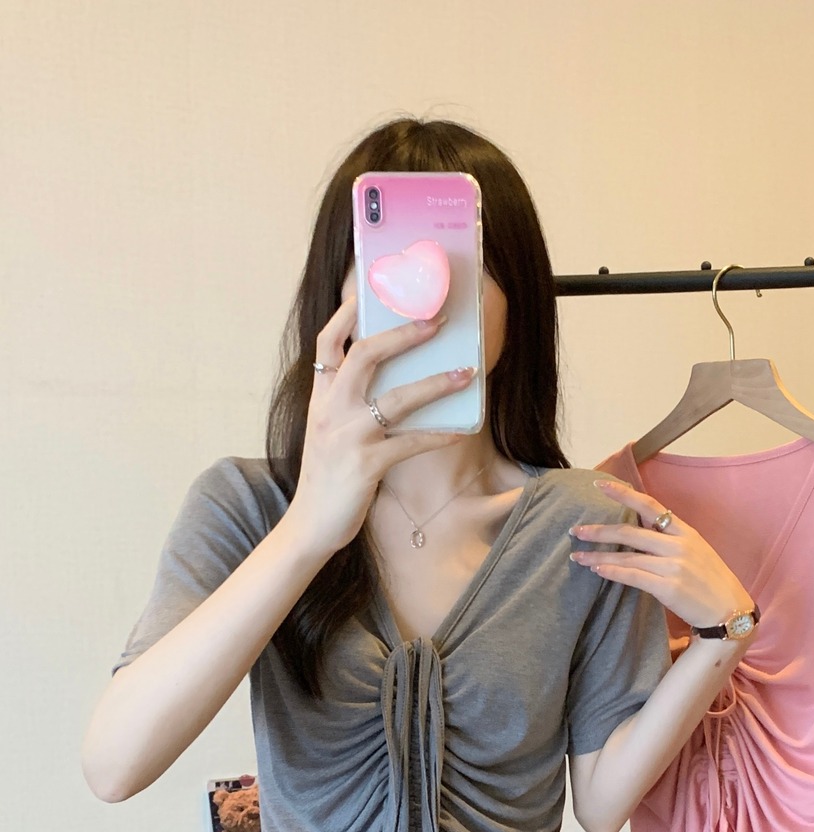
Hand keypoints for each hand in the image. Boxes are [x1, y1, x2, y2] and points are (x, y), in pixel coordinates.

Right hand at [283, 297, 477, 555]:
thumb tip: (396, 378)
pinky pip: (411, 442)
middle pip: (365, 355)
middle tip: (438, 321)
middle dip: (404, 334)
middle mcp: (330, 409)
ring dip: (436, 384)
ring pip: (396, 398)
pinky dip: (439, 435)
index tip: (370, 289)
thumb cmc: (328, 476)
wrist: (310, 525)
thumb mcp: (329, 431)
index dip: (347, 313)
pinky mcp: (366, 464)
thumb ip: (348, 402)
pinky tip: (461, 430)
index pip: (328, 343)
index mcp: (320, 397)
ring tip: (467, 374)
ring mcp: (347, 436)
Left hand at [570, 480, 755, 634]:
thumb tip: (640, 533)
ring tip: (579, 556)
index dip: (622, 493)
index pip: (649, 505)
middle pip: (631, 531)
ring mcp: (674, 566)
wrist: (731, 610)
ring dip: (599, 556)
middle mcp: (679, 545)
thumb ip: (671, 540)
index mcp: (685, 531)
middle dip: (599, 531)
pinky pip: (634, 577)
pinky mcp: (670, 588)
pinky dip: (613, 572)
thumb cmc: (711, 582)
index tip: (598, 484)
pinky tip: (598, 570)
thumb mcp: (696, 551)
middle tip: (576, 531)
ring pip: (628, 556)